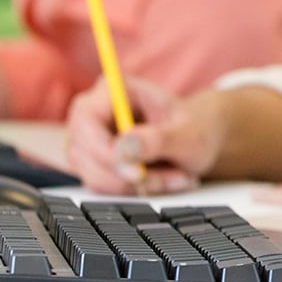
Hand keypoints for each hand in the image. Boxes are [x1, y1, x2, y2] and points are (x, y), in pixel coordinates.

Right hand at [64, 77, 221, 194]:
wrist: (198, 140)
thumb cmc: (195, 128)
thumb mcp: (188, 134)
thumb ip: (158, 139)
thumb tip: (124, 147)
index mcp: (113, 90)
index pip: (87, 121)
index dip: (105, 150)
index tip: (138, 172)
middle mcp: (92, 112)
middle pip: (83, 152)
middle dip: (126, 175)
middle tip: (171, 177)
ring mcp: (88, 139)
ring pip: (93, 175)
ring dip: (134, 186)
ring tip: (175, 177)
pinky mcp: (92, 163)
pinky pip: (101, 187)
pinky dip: (133, 191)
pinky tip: (161, 181)